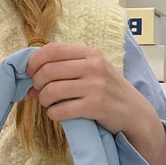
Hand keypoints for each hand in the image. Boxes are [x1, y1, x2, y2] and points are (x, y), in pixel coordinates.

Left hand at [26, 43, 165, 164]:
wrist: (135, 113)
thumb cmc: (108, 92)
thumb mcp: (92, 72)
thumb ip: (66, 71)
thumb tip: (31, 81)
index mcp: (91, 53)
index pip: (53, 49)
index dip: (35, 61)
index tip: (30, 72)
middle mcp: (94, 66)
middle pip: (48, 71)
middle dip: (37, 84)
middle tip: (39, 92)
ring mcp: (95, 86)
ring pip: (51, 91)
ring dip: (44, 100)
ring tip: (49, 104)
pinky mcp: (96, 106)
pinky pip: (61, 110)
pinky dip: (53, 114)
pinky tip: (58, 114)